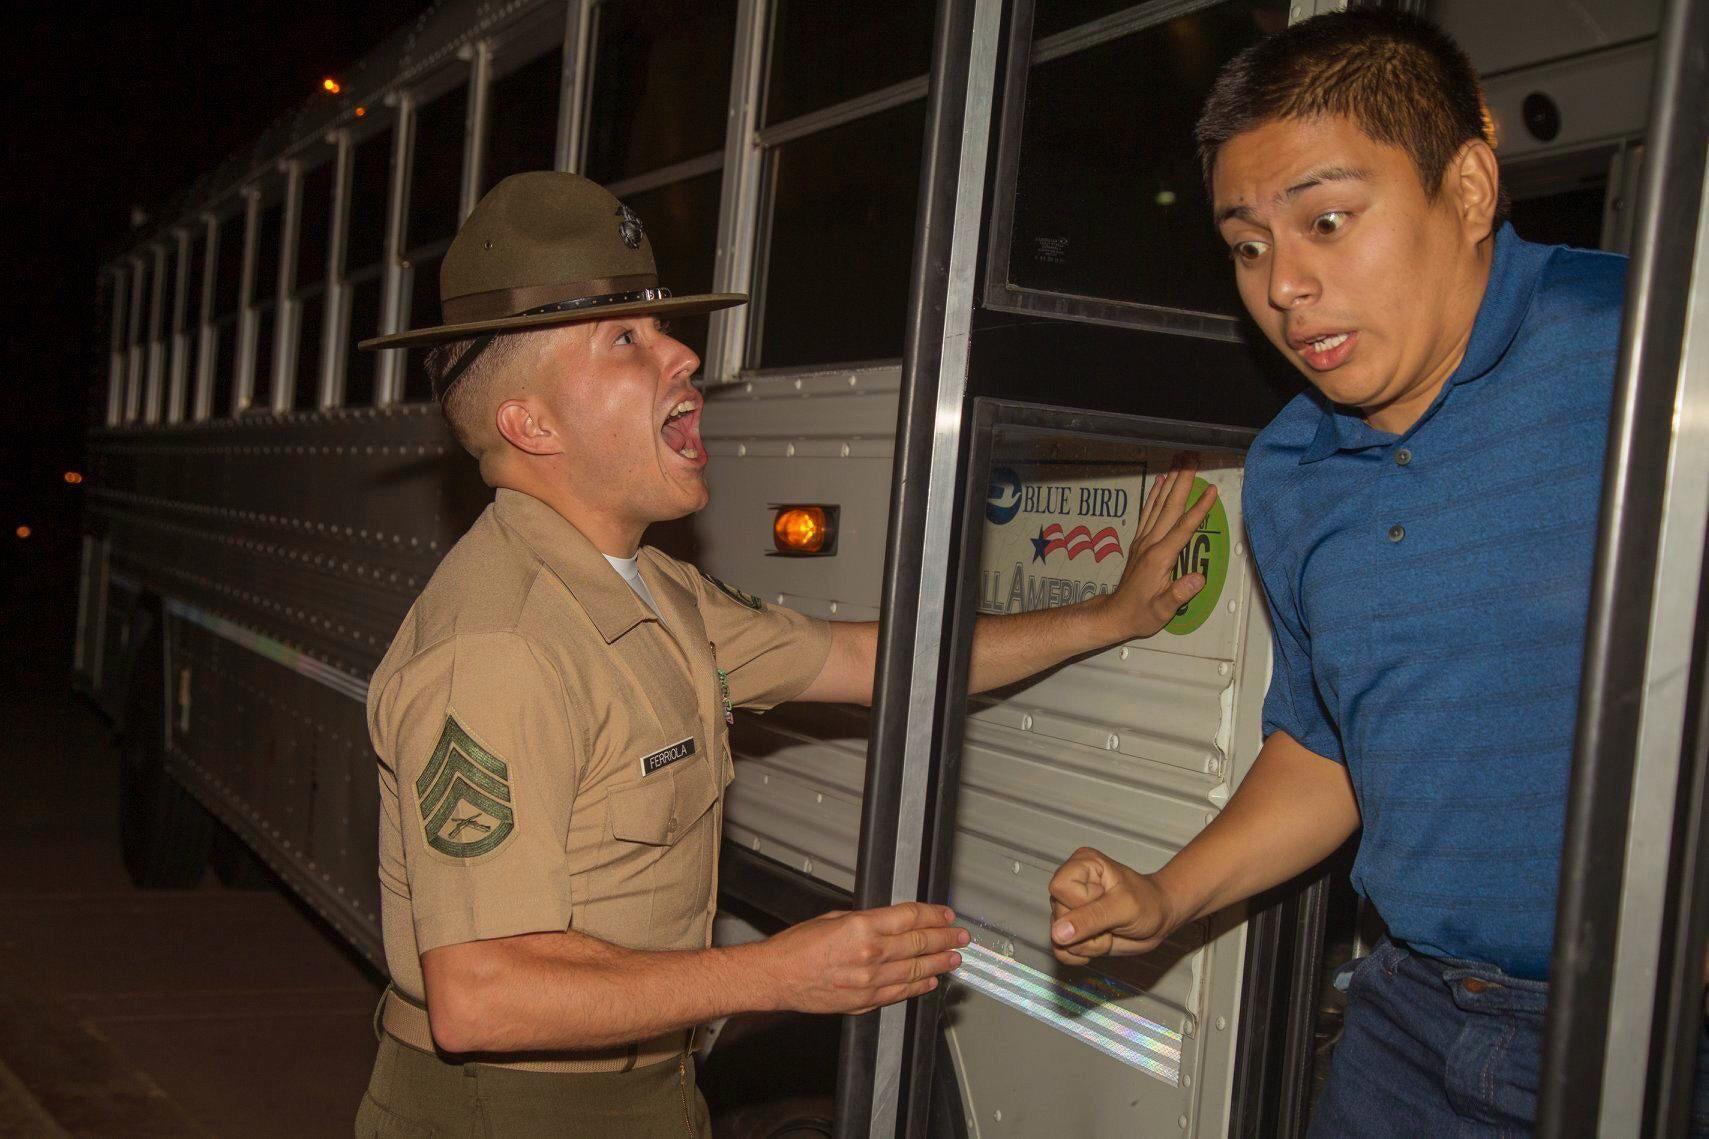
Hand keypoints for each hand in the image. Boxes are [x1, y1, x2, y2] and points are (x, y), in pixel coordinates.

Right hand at [761, 902, 968, 1014]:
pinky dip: (918, 986)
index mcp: (862, 927)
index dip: (933, 915)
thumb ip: (866, 920)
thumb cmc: (796, 946)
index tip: (945, 914)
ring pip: (915, 970)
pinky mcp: (864, 1002)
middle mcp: (871, 955)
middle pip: (919, 944)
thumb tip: (890, 921)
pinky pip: (900, 993)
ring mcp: (870, 982)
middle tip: (960, 936)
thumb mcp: (834, 918)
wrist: (776, 977)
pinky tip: (930, 980)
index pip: (910, 918)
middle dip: (944, 938)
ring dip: (939, 963)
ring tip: (954, 958)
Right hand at [1048, 847, 1174, 965]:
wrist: (1161, 918)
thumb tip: (1058, 932)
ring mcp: (1069, 908)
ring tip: (1109, 932)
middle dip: (1086, 930)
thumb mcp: (1123, 908)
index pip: (1060, 889)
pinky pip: (1060, 951)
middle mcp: (1071, 884)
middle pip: (1057, 915)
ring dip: (1087, 944)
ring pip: (1058, 937)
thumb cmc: (1148, 902)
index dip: (1081, 904)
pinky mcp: (1072, 929)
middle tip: (1112, 924)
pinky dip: (1081, 954)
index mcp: (1081, 866)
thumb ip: (1091, 918)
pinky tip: (1100, 944)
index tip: (1106, 904)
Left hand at [1095, 454, 1219, 640]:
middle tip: (1193, 459)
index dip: (1199, 508)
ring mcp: (1143, 540)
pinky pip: (1148, 512)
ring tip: (1180, 461)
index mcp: (1160, 557)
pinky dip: (1155, 494)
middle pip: (1171, 507)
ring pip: (1159, 505)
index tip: (1211, 490)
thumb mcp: (1163, 610)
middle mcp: (1150, 543)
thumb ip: (1179, 593)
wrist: (1115, 614)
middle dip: (1183, 482)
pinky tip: (1160, 481)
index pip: (1183, 527)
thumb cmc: (1141, 614)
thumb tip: (1198, 578)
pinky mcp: (1140, 542)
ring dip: (1171, 482)